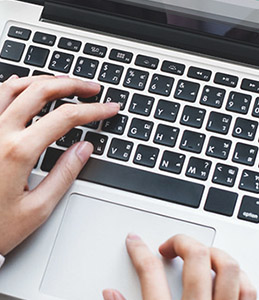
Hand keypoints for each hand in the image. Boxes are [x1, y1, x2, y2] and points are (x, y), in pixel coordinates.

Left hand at [0, 75, 119, 254]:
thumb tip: (84, 149)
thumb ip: (63, 175)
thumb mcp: (37, 209)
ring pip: (14, 86)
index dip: (93, 110)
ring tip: (65, 83)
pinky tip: (26, 88)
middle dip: (72, 85)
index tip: (108, 108)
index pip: (65, 118)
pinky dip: (15, 86)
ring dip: (43, 81)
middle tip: (91, 88)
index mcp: (18, 151)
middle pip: (41, 91)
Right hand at [103, 234, 256, 299]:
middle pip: (195, 257)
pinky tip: (223, 278)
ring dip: (212, 253)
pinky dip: (237, 277)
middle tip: (168, 247)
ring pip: (227, 267)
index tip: (134, 241)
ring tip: (198, 256)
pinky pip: (248, 290)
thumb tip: (110, 293)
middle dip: (180, 241)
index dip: (139, 250)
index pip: (149, 272)